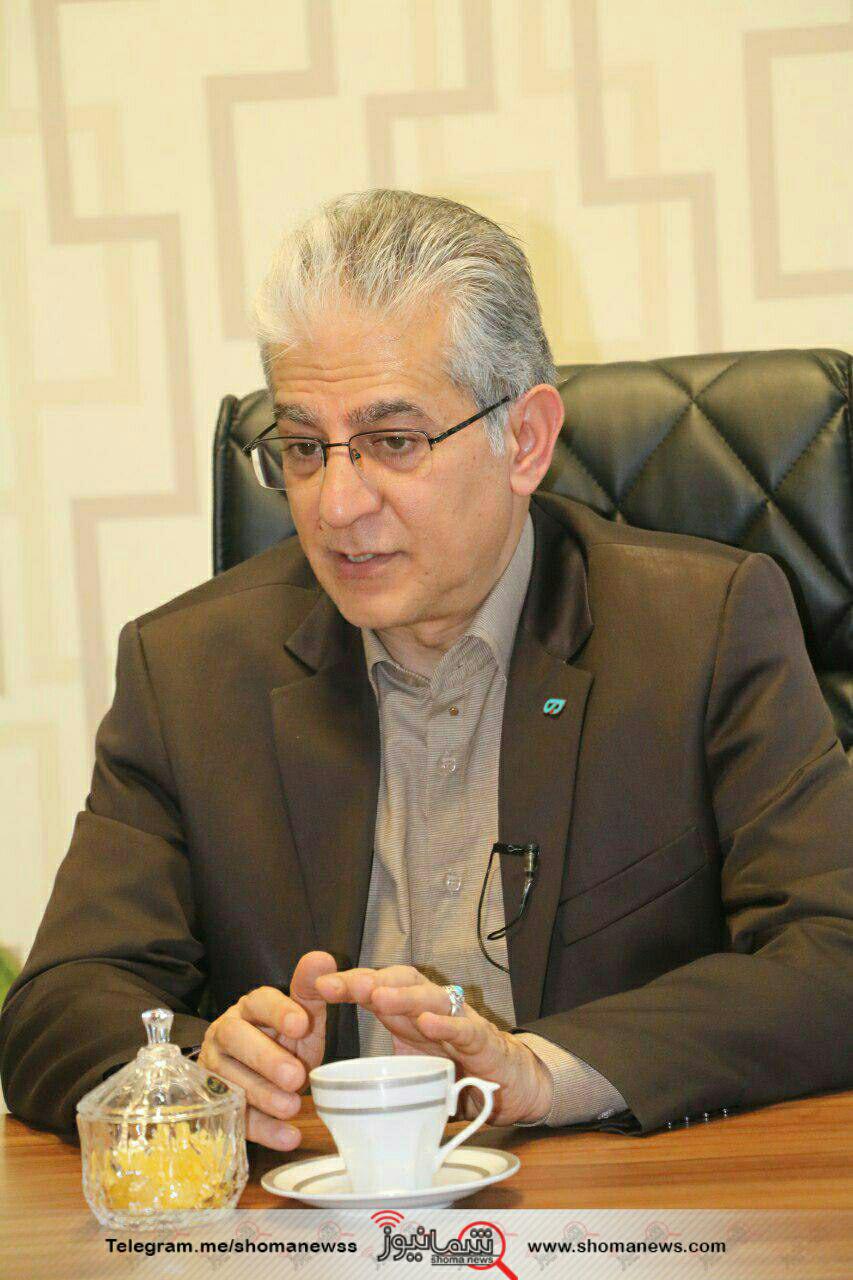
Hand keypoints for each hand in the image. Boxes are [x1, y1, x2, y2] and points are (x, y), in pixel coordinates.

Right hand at [198, 950, 336, 1149]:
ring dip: (262, 1096)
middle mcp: (225, 1034)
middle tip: (297, 1077)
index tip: (303, 1025)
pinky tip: (288, 1136)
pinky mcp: (218, 1107)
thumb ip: (311, 988)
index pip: (259, 1000)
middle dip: (265, 1058)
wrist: (263, 1077)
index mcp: (249, 1008)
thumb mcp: (301, 1015)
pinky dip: (263, 1130)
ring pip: (231, 1081)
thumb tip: (324, 957)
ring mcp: (216, 1071)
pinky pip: (236, 1119)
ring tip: (293, 1107)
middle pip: (236, 1040)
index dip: (279, 1012)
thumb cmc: (282, 1040)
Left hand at [314, 965, 552, 1124]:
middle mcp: (431, 1007)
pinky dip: (447, 1024)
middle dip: (371, 981)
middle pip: (401, 982)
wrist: (508, 1081)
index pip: (378, 986)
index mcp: (408, 1012)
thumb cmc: (454, 1068)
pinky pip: (464, 1028)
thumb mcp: (408, 1067)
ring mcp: (458, 1020)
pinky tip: (427, 1022)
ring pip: (431, 997)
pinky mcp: (483, 1041)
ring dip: (403, 996)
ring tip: (378, 997)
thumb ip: (376, 1069)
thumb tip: (329, 1088)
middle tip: (342, 985)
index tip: (320, 985)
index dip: (350, 983)